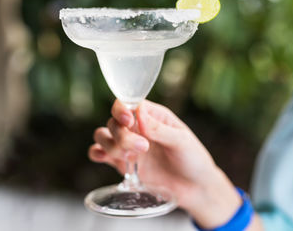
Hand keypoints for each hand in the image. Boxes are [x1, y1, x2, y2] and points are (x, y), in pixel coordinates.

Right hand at [89, 99, 240, 228]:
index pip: (129, 103)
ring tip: (131, 157)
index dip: (122, 109)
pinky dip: (97, 153)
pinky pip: (100, 153)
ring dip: (110, 144)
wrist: (195, 189)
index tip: (128, 121)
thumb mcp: (182, 142)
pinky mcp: (123, 164)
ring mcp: (129, 146)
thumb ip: (159, 129)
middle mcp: (138, 128)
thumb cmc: (194, 160)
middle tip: (143, 148)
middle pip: (114, 121)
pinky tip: (104, 158)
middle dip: (122, 135)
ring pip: (103, 135)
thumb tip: (138, 112)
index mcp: (153, 116)